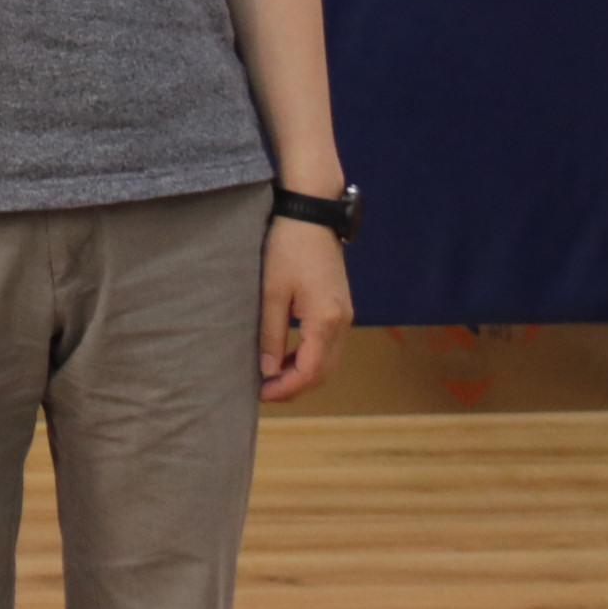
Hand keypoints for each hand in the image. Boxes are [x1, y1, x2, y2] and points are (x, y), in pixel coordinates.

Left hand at [258, 216, 353, 400]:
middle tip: (265, 392)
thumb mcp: (272, 291)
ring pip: (329, 361)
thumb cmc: (287, 247)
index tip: (262, 394)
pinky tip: (288, 357)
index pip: (311, 371)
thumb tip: (268, 371)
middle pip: (325, 372)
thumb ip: (271, 334)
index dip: (287, 388)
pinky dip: (311, 358)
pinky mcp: (341, 307)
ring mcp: (345, 315)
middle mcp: (343, 322)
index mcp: (326, 320)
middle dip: (296, 387)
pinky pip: (330, 345)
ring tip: (273, 378)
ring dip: (304, 374)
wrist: (311, 214)